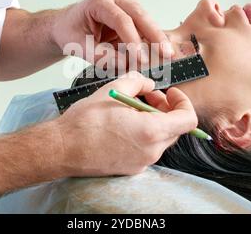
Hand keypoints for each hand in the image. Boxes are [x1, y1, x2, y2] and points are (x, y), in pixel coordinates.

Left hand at [51, 0, 173, 66]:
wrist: (66, 24)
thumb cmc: (70, 32)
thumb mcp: (79, 47)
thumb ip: (101, 56)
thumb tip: (124, 64)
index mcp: (99, 2)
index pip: (121, 20)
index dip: (133, 40)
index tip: (141, 59)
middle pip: (139, 15)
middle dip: (154, 35)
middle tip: (166, 53)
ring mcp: (125, 2)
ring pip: (146, 19)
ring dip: (157, 37)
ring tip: (167, 54)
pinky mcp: (132, 11)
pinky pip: (144, 24)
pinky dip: (152, 38)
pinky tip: (160, 50)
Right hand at [55, 72, 197, 176]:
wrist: (62, 148)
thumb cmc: (85, 121)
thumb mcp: (112, 89)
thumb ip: (138, 82)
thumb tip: (149, 84)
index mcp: (152, 132)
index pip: (188, 120)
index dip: (183, 102)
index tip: (170, 93)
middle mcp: (151, 151)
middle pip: (174, 128)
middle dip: (165, 108)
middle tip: (146, 96)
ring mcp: (142, 163)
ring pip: (160, 138)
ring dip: (153, 120)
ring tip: (130, 108)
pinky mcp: (131, 168)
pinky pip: (147, 148)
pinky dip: (143, 133)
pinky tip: (123, 124)